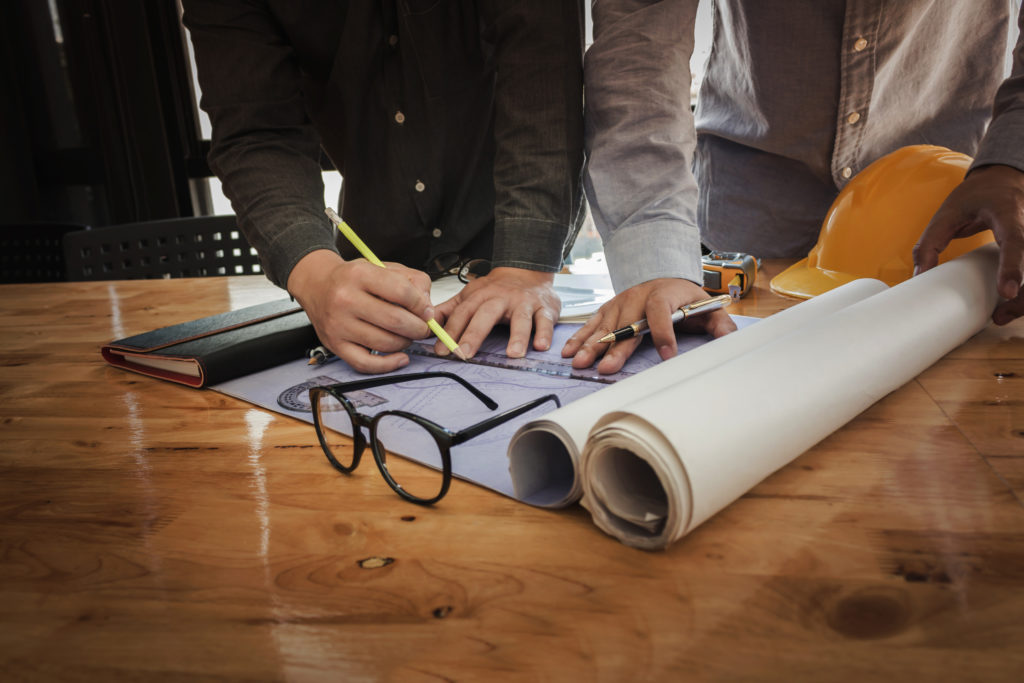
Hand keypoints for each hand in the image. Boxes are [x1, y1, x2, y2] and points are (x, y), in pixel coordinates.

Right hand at [287, 249, 433, 372]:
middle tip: (423, 328)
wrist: (317, 285)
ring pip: (385, 343)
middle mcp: (345, 299)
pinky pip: (366, 364)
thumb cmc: (353, 279)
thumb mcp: (382, 267)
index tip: (427, 311)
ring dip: (405, 343)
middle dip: (418, 328)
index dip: (422, 305)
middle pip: (396, 321)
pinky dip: (388, 365)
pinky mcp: (335, 345)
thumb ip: (412, 281)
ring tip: (407, 335)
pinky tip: (400, 357)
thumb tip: (427, 308)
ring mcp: (339, 324)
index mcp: (359, 275)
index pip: (402, 292)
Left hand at [432, 267, 559, 358]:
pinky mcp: (544, 308)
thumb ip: (449, 310)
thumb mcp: (470, 295)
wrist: (528, 270)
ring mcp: (524, 303)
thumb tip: (426, 322)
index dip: (450, 331)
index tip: (441, 350)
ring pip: (520, 319)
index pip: (462, 313)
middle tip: (465, 354)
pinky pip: (545, 321)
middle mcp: (501, 298)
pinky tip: (541, 346)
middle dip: (474, 334)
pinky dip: (544, 333)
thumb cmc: (496, 289)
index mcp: (480, 296)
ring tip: (513, 354)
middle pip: (486, 315)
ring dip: (517, 337)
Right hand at [561, 277, 736, 373]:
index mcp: (664, 295)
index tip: (667, 355)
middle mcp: (638, 298)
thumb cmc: (685, 298)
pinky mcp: (608, 309)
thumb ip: (720, 324)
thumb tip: (730, 340)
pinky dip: (579, 338)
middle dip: (615, 348)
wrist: (664, 274)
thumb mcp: (707, 306)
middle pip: (626, 325)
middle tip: (607, 368)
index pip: (661, 312)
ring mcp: (619, 303)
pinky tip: (569, 352)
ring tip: (580, 363)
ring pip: (604, 326)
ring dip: (591, 346)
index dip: (664, 333)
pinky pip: (591, 324)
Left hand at [914, 164, 1023, 324]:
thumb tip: (919, 276)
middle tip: (1000, 316)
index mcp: (1008, 213)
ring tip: (1002, 315)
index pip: (1015, 240)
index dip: (1012, 266)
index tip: (1007, 292)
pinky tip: (1011, 304)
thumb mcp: (947, 212)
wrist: (1003, 179)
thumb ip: (931, 243)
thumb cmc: (975, 196)